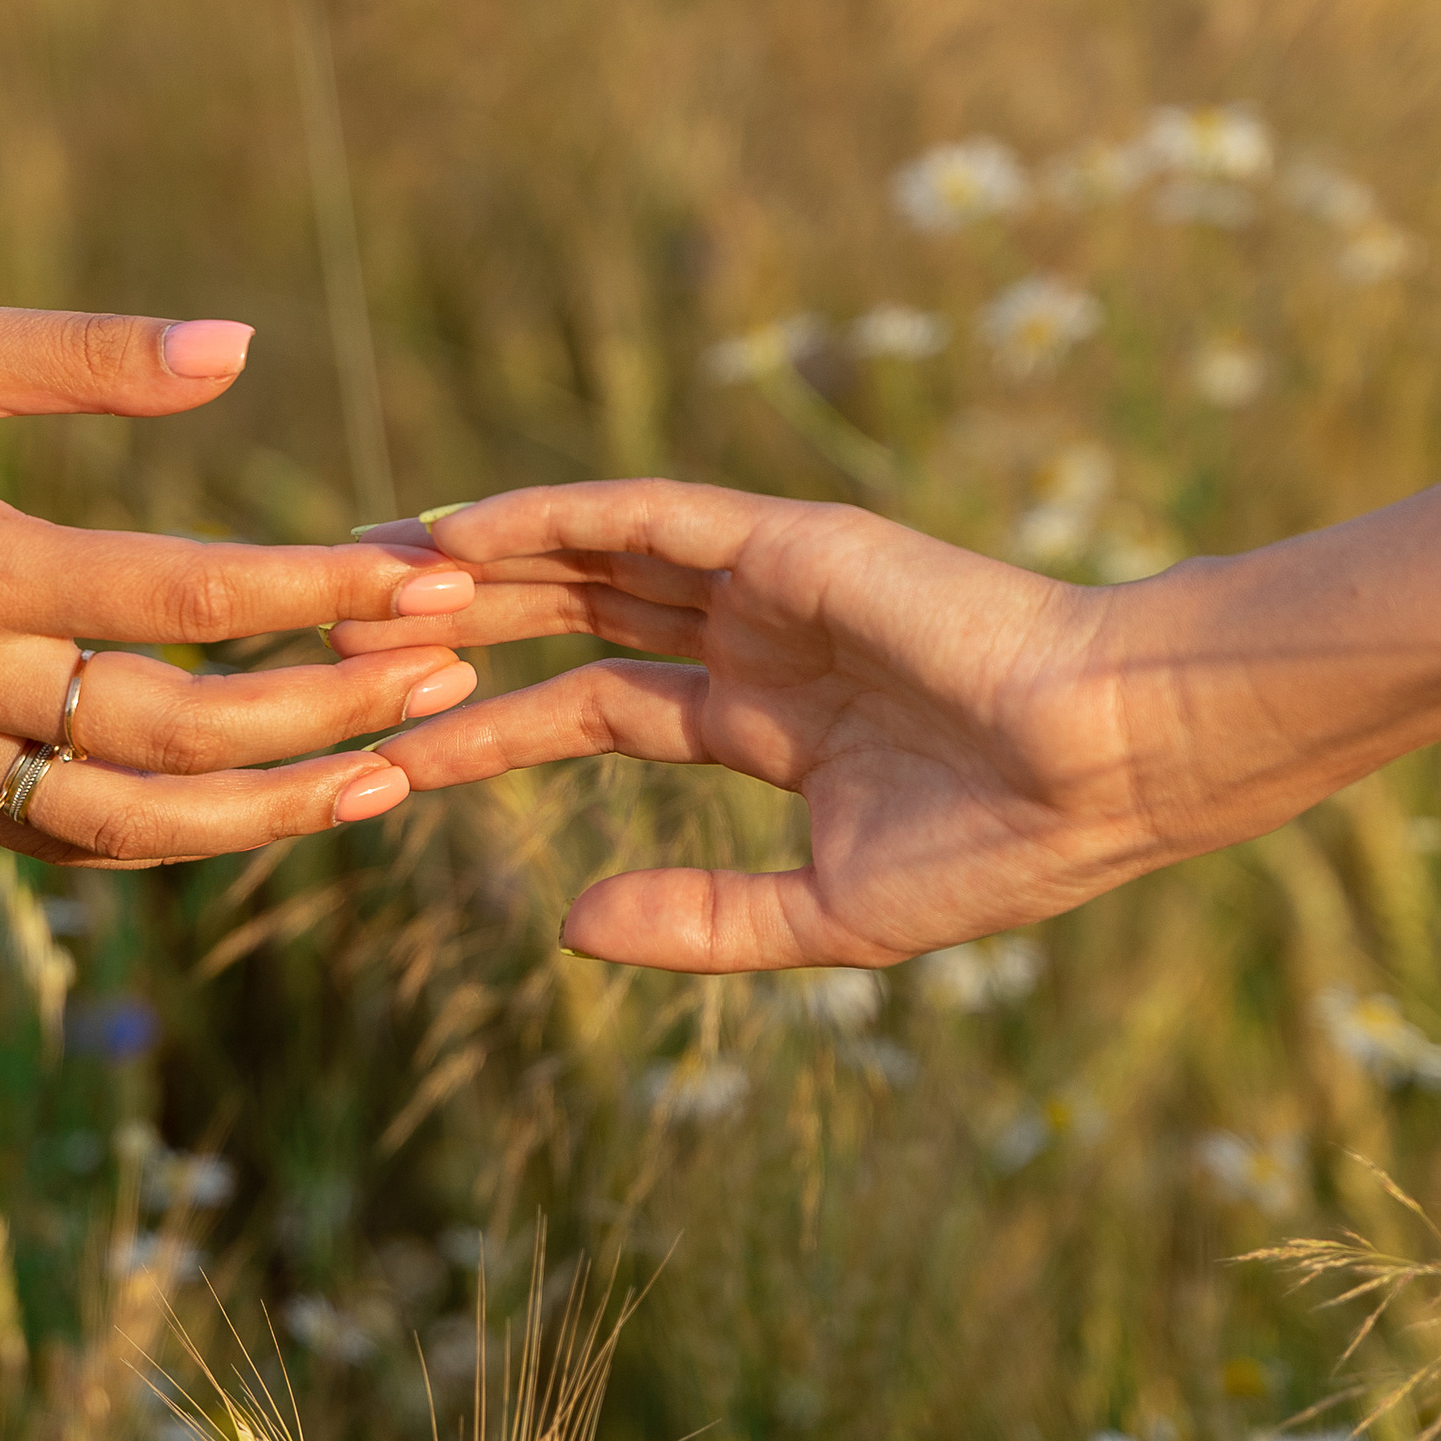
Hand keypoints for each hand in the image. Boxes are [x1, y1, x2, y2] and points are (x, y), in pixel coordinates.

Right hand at [0, 306, 481, 864]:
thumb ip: (92, 355)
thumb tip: (243, 347)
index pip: (179, 597)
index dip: (316, 591)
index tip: (427, 579)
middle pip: (177, 730)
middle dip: (328, 710)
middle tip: (451, 674)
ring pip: (134, 821)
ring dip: (276, 809)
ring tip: (395, 772)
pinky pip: (69, 837)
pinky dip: (177, 833)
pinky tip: (273, 804)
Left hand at [332, 480, 1166, 967]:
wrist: (1106, 768)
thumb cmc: (1000, 849)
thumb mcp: (822, 915)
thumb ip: (696, 919)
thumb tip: (563, 924)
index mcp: (764, 721)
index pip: (589, 713)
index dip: (487, 731)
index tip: (387, 753)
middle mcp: (753, 638)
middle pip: (567, 616)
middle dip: (456, 623)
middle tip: (334, 629)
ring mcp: (766, 582)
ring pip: (582, 557)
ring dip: (474, 561)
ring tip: (357, 567)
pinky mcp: (784, 539)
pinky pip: (636, 516)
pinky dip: (544, 516)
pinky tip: (455, 530)